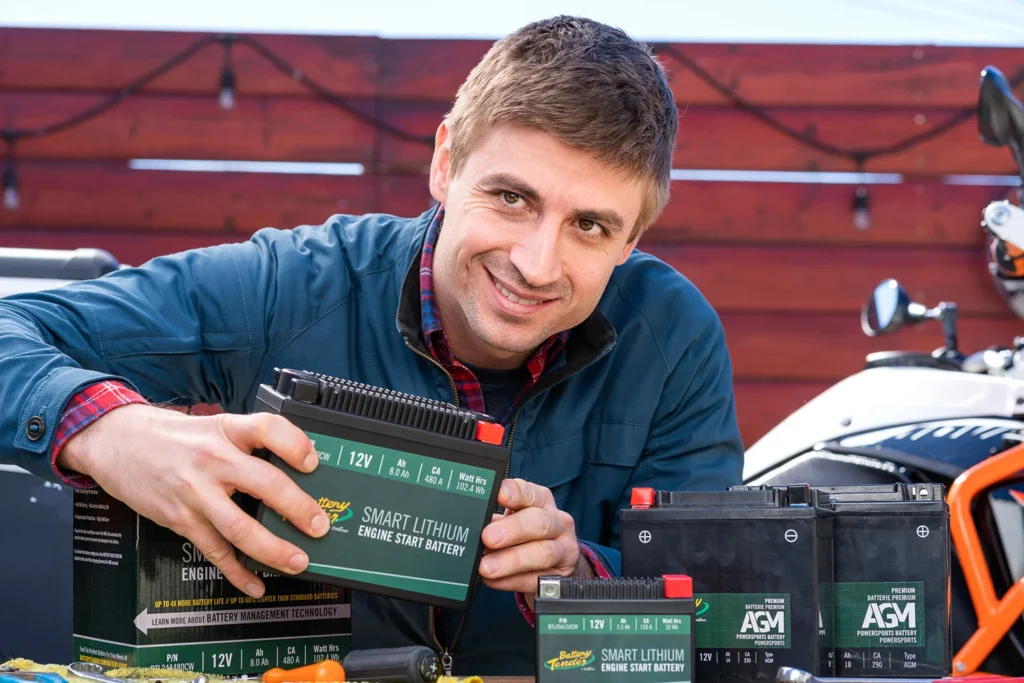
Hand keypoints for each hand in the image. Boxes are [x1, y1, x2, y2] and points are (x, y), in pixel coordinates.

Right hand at [58, 404, 330, 597]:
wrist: (116, 441)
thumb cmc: (171, 436)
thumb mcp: (213, 424)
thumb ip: (248, 441)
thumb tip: (296, 464)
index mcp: (226, 429)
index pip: (268, 429)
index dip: (295, 444)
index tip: (314, 462)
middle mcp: (212, 460)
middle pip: (264, 483)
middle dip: (297, 508)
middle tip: (319, 526)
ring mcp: (195, 493)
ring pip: (240, 527)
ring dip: (273, 549)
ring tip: (297, 561)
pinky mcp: (180, 519)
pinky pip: (214, 550)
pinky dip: (237, 571)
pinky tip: (254, 583)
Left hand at [478, 478, 590, 598]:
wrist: (555, 563)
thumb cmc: (527, 536)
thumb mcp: (513, 520)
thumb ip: (494, 519)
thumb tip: (469, 526)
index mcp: (542, 502)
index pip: (531, 493)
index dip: (516, 493)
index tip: (499, 495)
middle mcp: (558, 522)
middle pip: (540, 522)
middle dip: (513, 530)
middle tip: (488, 537)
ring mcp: (564, 550)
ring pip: (542, 553)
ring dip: (512, 560)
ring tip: (486, 566)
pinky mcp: (561, 577)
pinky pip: (536, 580)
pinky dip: (512, 580)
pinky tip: (493, 580)